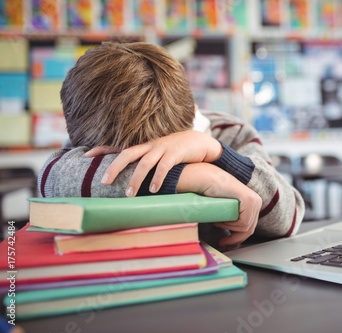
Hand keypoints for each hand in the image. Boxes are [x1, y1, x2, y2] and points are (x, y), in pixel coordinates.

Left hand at [85, 130, 222, 196]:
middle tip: (103, 182)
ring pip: (145, 163)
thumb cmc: (176, 152)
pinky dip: (158, 177)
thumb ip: (145, 162)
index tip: (86, 155)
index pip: (119, 146)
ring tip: (129, 194)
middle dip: (114, 167)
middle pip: (127, 153)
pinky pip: (165, 166)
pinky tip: (154, 189)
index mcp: (144, 146)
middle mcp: (150, 146)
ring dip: (136, 179)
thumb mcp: (158, 154)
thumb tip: (129, 178)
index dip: (102, 150)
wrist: (199, 142)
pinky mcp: (176, 153)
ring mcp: (163, 148)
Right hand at [177, 163, 261, 246]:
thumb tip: (231, 237)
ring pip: (246, 228)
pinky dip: (230, 225)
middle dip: (234, 238)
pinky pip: (243, 223)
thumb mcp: (226, 209)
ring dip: (229, 228)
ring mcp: (254, 201)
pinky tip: (220, 219)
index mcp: (253, 203)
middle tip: (222, 242)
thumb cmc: (211, 192)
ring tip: (217, 221)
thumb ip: (232, 218)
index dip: (237, 238)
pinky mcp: (249, 201)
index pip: (250, 226)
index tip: (226, 243)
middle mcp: (256, 201)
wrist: (205, 179)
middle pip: (249, 229)